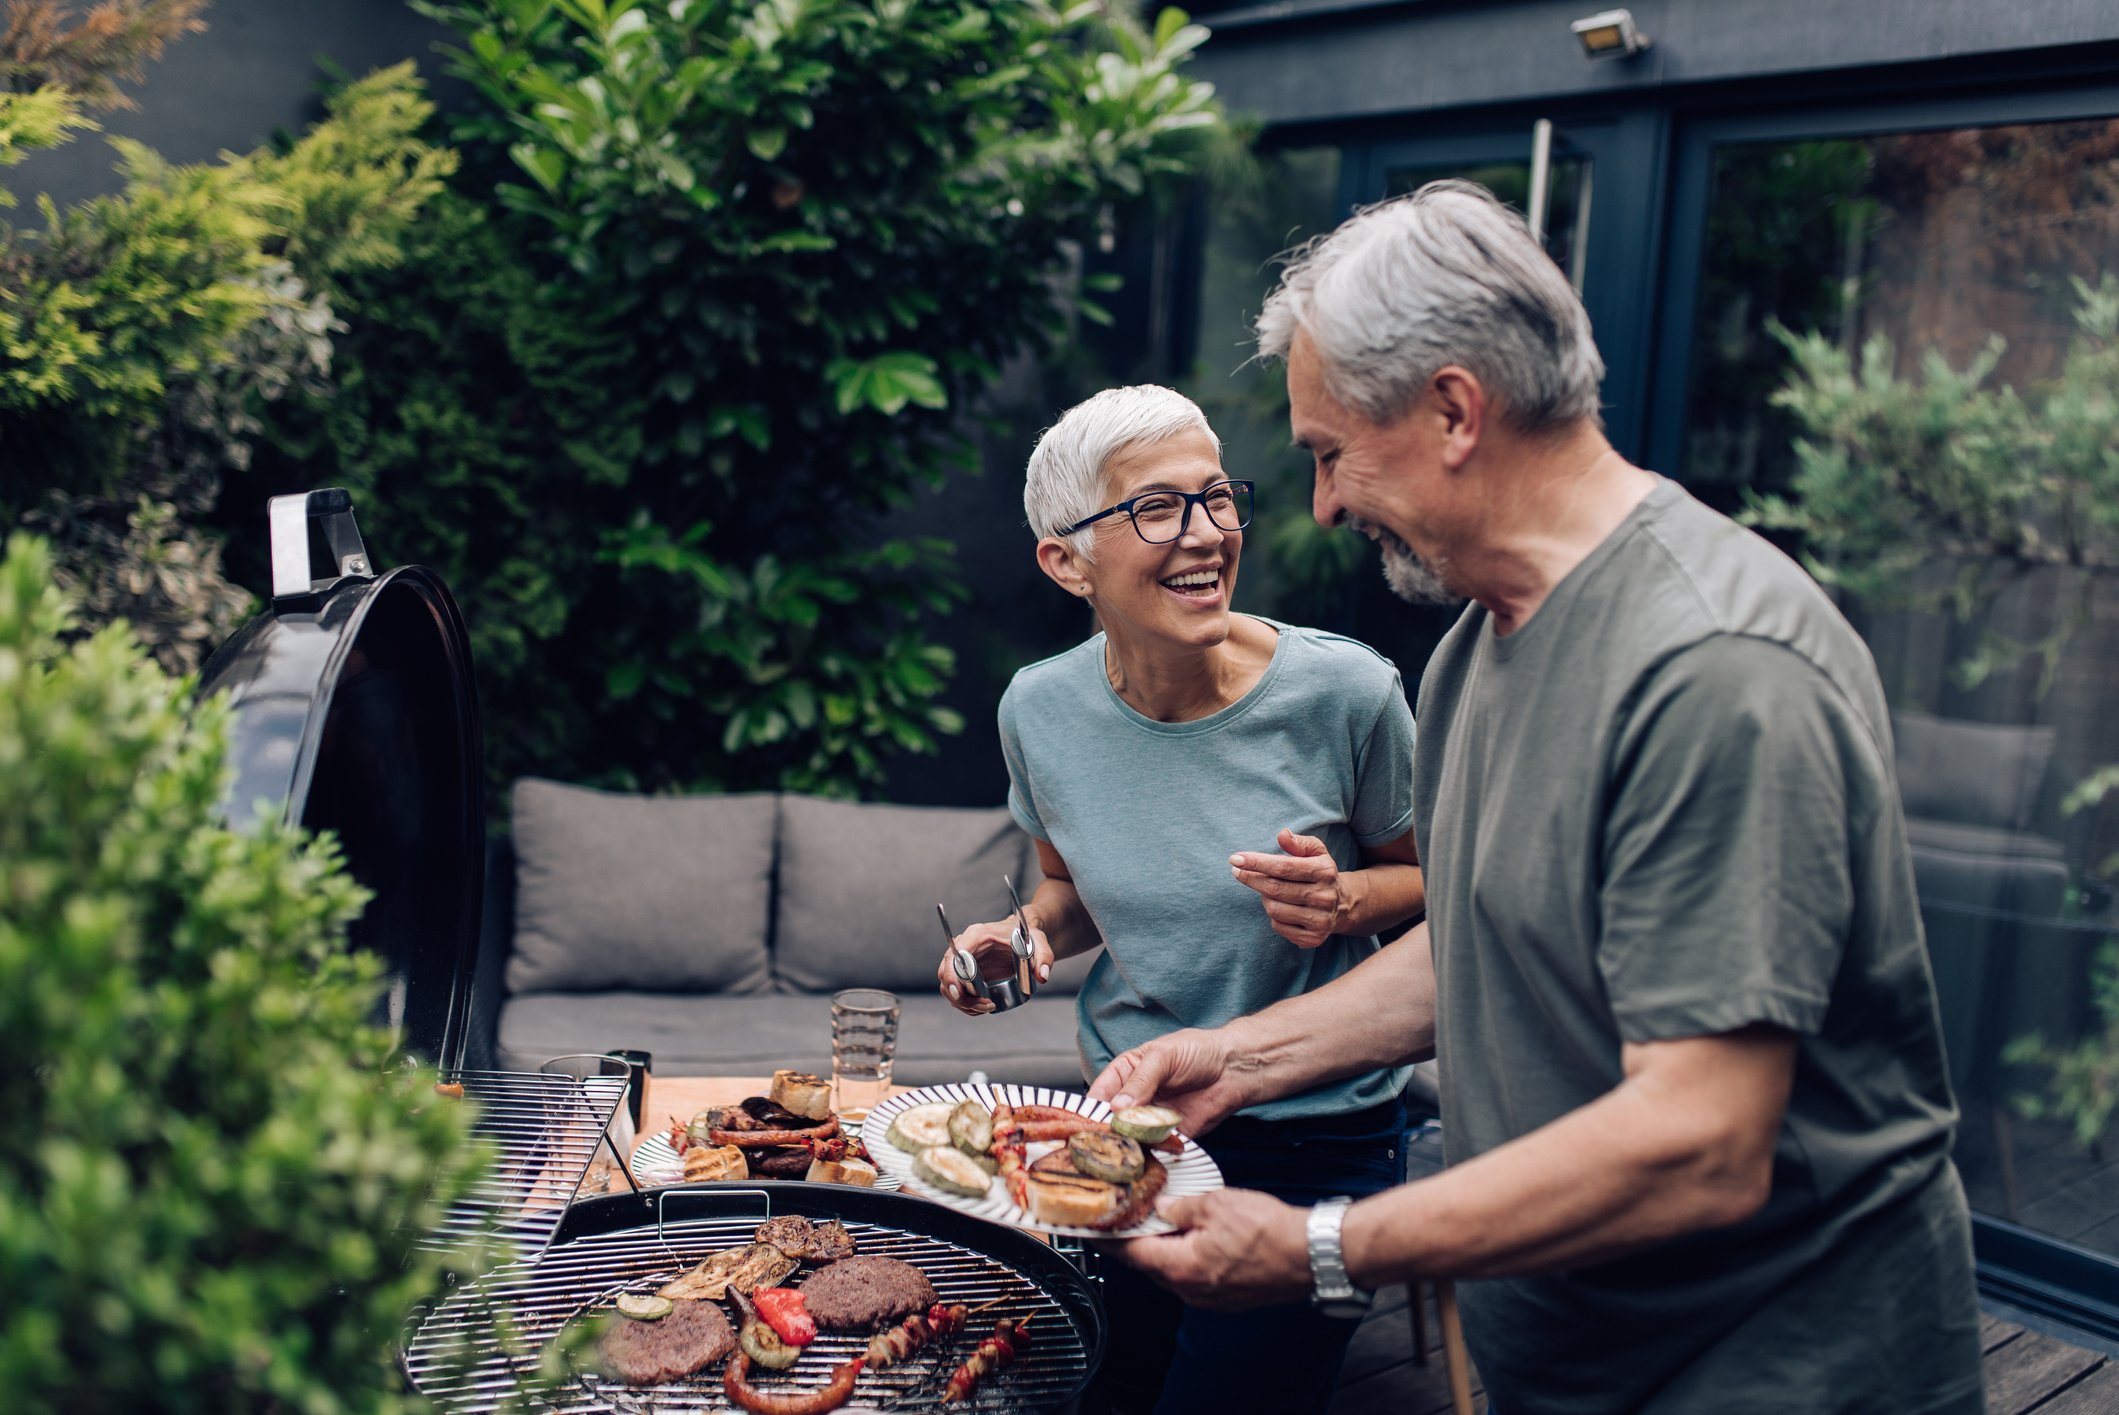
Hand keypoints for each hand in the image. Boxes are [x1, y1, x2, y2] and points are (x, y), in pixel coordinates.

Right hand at [935, 919, 1052, 1016]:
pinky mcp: (966, 973)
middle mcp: (965, 947)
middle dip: (959, 995)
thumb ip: (1044, 957)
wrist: (1022, 936)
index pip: (954, 954)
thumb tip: (1042, 977)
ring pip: (949, 985)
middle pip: (946, 973)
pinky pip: (957, 991)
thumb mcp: (1039, 942)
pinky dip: (965, 1004)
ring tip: (988, 1007)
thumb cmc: (1026, 936)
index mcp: (977, 935)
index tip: (959, 993)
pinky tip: (983, 1007)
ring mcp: (963, 961)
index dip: (952, 974)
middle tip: (984, 1005)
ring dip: (963, 1003)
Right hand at [1087, 1027, 1248, 1136]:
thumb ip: (1140, 1081)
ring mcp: (1150, 1118)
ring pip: (1131, 1137)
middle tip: (1112, 1136)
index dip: (1092, 1109)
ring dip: (1132, 1142)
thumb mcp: (1163, 1057)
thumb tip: (1117, 1106)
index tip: (1088, 1123)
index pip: (1099, 1094)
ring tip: (1136, 1141)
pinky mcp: (1169, 1135)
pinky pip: (1156, 1147)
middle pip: (1111, 1120)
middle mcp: (1134, 1098)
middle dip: (1110, 1130)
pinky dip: (1155, 1149)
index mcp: (1125, 1074)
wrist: (1233, 1069)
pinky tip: (1159, 1144)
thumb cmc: (1198, 1051)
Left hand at [1112, 1188, 1312, 1309]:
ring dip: (1162, 1248)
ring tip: (1158, 1221)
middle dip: (1135, 1240)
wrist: (1309, 1253)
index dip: (1109, 1237)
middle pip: (1149, 1264)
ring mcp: (1210, 1297)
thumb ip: (1182, 1207)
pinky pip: (1194, 1275)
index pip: (1130, 1254)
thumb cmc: (1268, 1232)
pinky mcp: (1227, 1296)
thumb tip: (1164, 1207)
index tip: (1093, 1228)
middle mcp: (1190, 1289)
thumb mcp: (1215, 1204)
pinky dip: (1185, 1256)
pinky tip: (1191, 1236)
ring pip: (1172, 1270)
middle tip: (1123, 1217)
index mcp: (1180, 1268)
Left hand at [1232, 828, 1346, 948]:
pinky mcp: (1313, 939)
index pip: (1283, 867)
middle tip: (1237, 871)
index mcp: (1325, 872)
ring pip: (1274, 909)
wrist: (1342, 905)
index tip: (1235, 859)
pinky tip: (1280, 907)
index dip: (1256, 863)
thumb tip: (1282, 835)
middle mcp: (1325, 897)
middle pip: (1275, 889)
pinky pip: (1278, 927)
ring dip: (1264, 898)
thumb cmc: (1319, 873)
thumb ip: (1299, 843)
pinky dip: (1273, 916)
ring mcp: (1320, 920)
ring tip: (1269, 890)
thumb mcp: (1316, 852)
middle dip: (1251, 879)